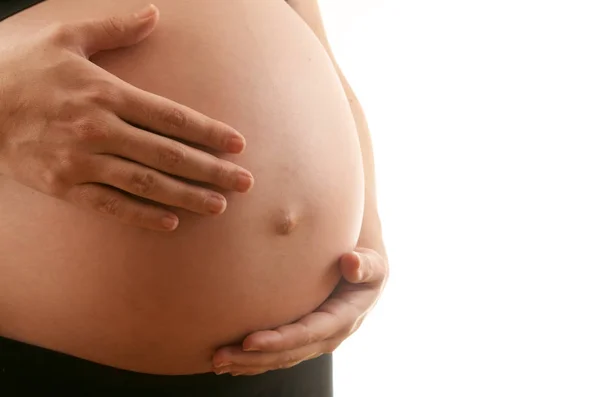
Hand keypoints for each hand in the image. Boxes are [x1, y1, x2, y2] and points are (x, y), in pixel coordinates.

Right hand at [0, 4, 252, 231]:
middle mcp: (99, 128)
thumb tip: (154, 13)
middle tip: (245, 183)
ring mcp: (81, 160)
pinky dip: (141, 215)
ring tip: (219, 205)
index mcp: (106, 93)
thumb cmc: (24, 68)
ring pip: (145, 183)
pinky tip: (170, 222)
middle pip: (168, 154)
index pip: (171, 117)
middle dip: (211, 169)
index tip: (238, 144)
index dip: (208, 132)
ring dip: (186, 196)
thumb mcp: (67, 38)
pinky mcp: (63, 185)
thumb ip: (115, 30)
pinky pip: (109, 205)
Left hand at [211, 247, 388, 375]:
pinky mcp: (304, 340)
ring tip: (216, 361)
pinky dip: (254, 360)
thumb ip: (365, 265)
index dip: (279, 340)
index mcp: (344, 319)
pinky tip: (231, 361)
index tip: (249, 341)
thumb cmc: (367, 267)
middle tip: (219, 356)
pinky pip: (278, 355)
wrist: (366, 278)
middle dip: (254, 358)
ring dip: (248, 363)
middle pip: (288, 353)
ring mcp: (315, 342)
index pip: (308, 333)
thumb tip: (351, 261)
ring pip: (280, 359)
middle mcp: (328, 337)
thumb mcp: (373, 266)